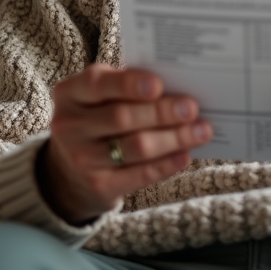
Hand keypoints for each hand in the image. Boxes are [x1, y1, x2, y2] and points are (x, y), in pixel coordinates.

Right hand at [40, 64, 212, 224]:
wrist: (69, 171)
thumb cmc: (98, 120)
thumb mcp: (100, 98)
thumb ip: (127, 87)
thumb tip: (177, 86)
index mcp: (70, 93)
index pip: (98, 84)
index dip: (129, 84)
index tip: (159, 85)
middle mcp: (69, 126)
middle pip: (121, 118)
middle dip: (161, 112)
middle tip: (192, 108)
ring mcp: (82, 159)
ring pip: (135, 147)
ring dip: (173, 138)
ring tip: (201, 131)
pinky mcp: (99, 185)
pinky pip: (140, 174)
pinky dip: (166, 164)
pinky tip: (185, 154)